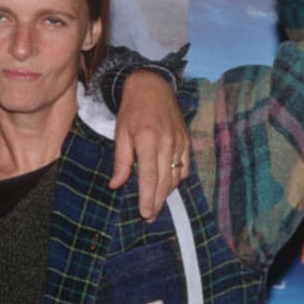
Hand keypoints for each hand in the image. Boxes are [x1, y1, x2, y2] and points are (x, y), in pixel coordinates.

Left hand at [108, 71, 189, 220]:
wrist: (153, 86)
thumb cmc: (132, 110)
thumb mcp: (120, 133)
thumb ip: (121, 161)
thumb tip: (116, 185)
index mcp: (148, 140)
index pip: (149, 176)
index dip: (147, 197)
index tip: (145, 213)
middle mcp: (167, 143)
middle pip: (164, 181)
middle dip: (157, 201)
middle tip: (149, 216)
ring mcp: (180, 142)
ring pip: (176, 176)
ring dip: (166, 193)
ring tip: (155, 204)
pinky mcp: (187, 141)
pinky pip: (184, 167)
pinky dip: (176, 180)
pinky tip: (167, 186)